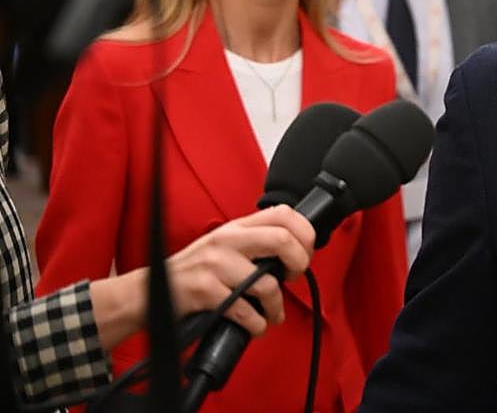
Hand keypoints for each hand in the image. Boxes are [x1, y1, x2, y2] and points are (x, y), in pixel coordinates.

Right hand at [90, 206, 316, 350]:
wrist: (149, 292)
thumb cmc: (193, 272)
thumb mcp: (225, 246)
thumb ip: (255, 242)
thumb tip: (295, 252)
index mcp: (236, 227)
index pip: (283, 213)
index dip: (304, 232)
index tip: (305, 252)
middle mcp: (227, 240)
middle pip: (283, 240)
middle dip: (299, 263)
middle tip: (295, 278)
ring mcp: (216, 264)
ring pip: (267, 283)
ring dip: (276, 307)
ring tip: (272, 315)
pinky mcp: (206, 291)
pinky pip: (245, 311)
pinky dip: (256, 324)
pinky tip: (254, 326)